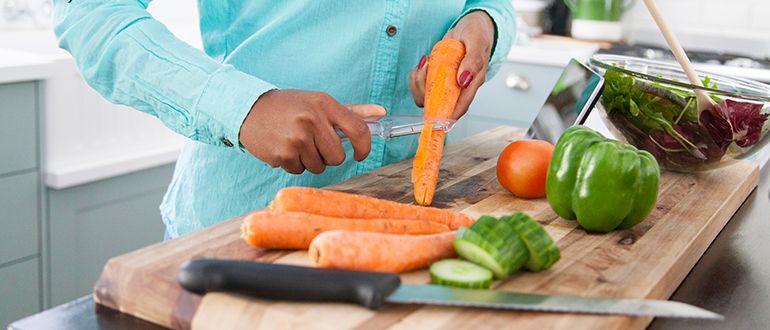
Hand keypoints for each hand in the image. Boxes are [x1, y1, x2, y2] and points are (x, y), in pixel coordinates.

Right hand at [239, 90, 385, 173]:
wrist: (248, 109)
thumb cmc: (289, 106)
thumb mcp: (319, 102)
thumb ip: (352, 111)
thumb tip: (382, 113)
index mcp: (325, 104)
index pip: (358, 130)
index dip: (364, 148)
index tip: (360, 154)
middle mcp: (312, 120)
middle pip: (338, 157)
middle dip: (329, 156)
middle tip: (314, 143)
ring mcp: (297, 138)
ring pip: (319, 166)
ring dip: (310, 160)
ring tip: (296, 143)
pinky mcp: (283, 154)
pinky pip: (300, 170)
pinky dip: (294, 164)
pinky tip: (284, 148)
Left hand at [409, 10, 495, 118]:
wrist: (469, 26)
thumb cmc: (477, 34)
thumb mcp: (477, 42)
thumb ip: (472, 62)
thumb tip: (464, 80)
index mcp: (472, 83)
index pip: (460, 106)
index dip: (447, 115)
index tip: (433, 116)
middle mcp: (459, 87)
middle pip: (440, 103)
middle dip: (425, 91)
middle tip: (424, 69)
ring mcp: (447, 83)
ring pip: (428, 95)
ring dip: (419, 81)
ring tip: (425, 62)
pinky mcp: (437, 77)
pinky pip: (422, 84)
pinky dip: (418, 74)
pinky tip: (425, 62)